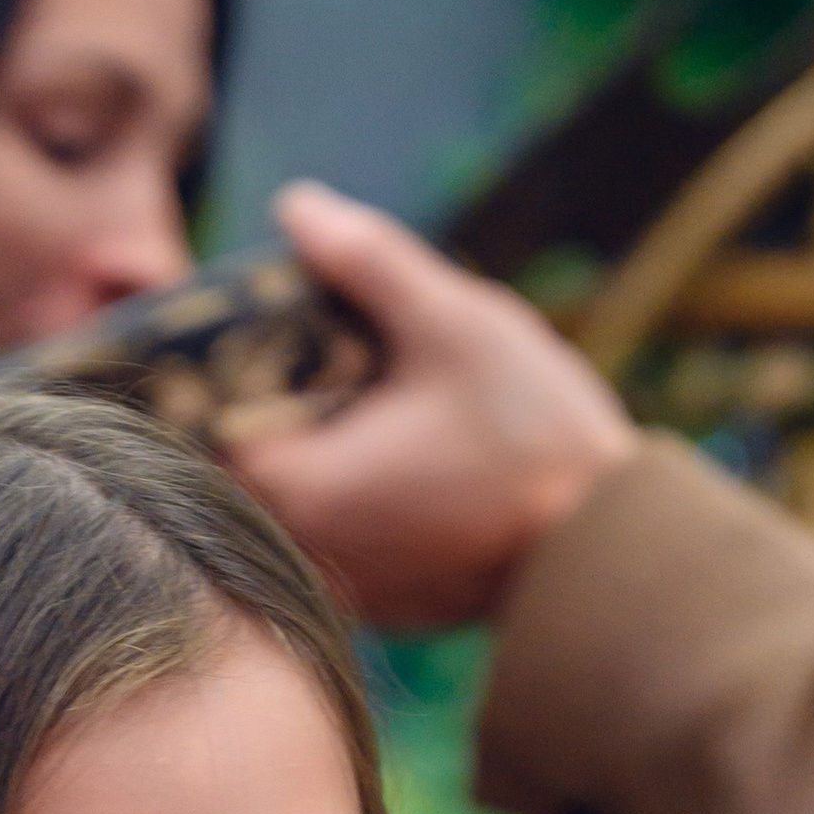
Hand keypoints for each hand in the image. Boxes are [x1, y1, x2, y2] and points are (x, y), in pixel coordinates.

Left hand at [230, 182, 637, 627]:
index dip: (223, 369)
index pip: (208, 423)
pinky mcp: (382, 607)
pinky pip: (341, 540)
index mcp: (298, 488)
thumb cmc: (533, 435)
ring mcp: (344, 589)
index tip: (260, 329)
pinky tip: (403, 457)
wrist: (606, 551)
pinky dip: (354, 497)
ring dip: (315, 453)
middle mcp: (305, 553)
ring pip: (293, 507)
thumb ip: (367, 262)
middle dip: (272, 406)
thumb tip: (296, 206)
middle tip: (321, 351)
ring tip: (370, 399)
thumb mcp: (452, 322)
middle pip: (245, 467)